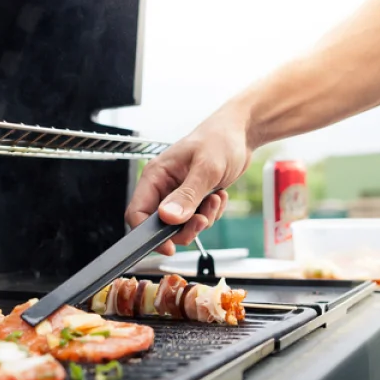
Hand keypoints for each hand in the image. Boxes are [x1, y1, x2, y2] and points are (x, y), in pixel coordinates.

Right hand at [125, 106, 252, 254]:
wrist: (242, 133)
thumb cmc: (221, 139)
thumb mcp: (206, 168)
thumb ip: (187, 195)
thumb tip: (168, 218)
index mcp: (156, 175)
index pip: (137, 213)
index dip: (149, 234)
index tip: (168, 246)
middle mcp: (163, 186)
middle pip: (161, 225)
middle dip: (185, 227)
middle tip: (203, 219)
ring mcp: (178, 193)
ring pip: (182, 225)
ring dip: (203, 219)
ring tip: (214, 198)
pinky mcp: (194, 198)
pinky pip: (197, 219)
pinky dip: (211, 213)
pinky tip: (218, 195)